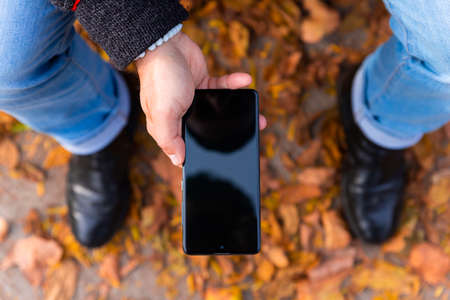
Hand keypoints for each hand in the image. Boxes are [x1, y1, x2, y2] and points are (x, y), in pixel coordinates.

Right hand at [136, 32, 265, 165]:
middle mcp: (184, 116)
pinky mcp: (204, 83)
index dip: (205, 155)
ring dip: (240, 111)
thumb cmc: (159, 80)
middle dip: (230, 134)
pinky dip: (235, 84)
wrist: (164, 44)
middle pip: (211, 130)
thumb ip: (169, 139)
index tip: (226, 161)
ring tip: (260, 118)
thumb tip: (178, 161)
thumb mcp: (162, 114)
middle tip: (251, 140)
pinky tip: (246, 80)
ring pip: (222, 110)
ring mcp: (195, 99)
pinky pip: (223, 87)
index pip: (190, 148)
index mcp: (171, 127)